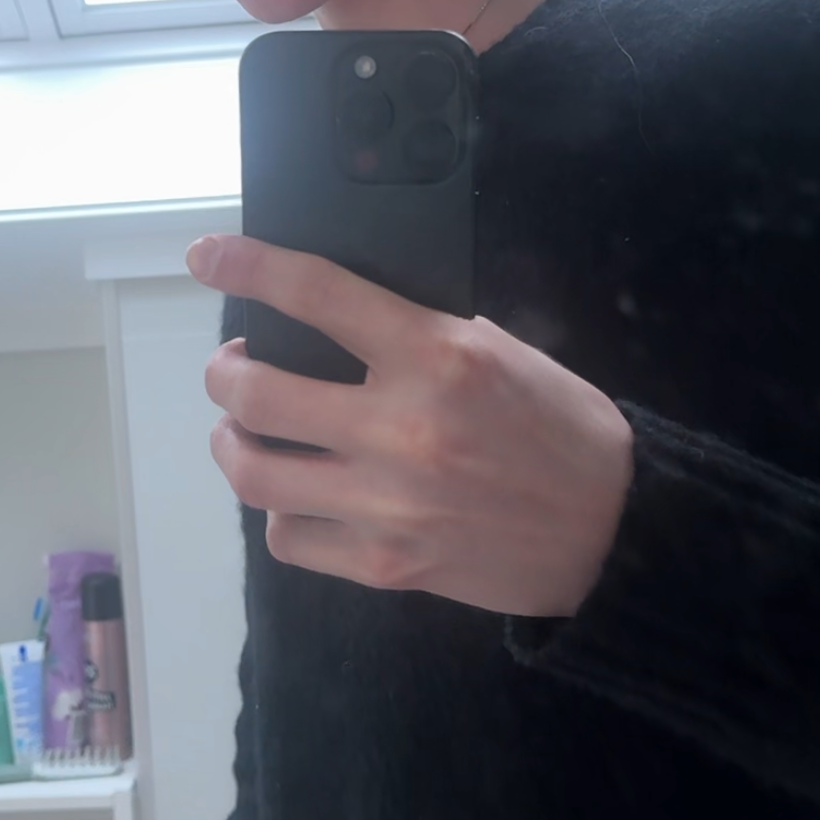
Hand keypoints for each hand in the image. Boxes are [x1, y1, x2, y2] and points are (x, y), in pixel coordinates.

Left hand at [189, 234, 633, 620]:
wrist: (612, 531)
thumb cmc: (561, 430)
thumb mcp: (503, 351)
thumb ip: (419, 334)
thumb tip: (333, 319)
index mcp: (437, 356)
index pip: (316, 294)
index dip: (247, 266)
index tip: (207, 255)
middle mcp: (402, 428)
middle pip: (254, 393)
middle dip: (223, 373)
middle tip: (231, 368)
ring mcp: (387, 503)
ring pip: (253, 471)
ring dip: (232, 443)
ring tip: (244, 431)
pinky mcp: (384, 564)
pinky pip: (287, 537)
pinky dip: (280, 511)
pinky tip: (297, 494)